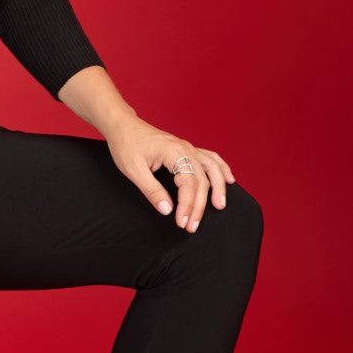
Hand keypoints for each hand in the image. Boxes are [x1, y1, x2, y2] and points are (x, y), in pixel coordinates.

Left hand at [102, 113, 235, 231]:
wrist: (123, 126)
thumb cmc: (126, 145)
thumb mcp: (133, 170)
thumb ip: (151, 190)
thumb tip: (168, 210)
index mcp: (174, 152)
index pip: (188, 184)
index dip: (187, 205)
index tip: (182, 222)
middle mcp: (185, 148)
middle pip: (202, 180)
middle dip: (199, 206)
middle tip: (192, 226)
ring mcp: (188, 148)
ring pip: (211, 169)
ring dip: (218, 188)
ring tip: (220, 206)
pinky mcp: (185, 149)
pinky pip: (210, 159)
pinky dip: (221, 170)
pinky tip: (228, 180)